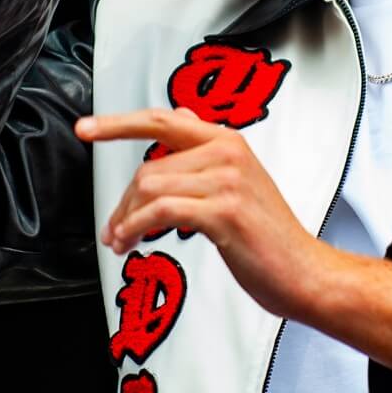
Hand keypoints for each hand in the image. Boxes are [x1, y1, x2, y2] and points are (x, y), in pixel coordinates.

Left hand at [76, 106, 324, 322]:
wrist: (306, 273)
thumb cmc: (270, 238)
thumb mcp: (239, 183)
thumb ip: (206, 155)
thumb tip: (179, 122)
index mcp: (229, 141)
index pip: (163, 119)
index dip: (118, 124)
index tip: (85, 129)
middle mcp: (228, 153)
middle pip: (149, 166)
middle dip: (122, 201)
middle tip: (112, 229)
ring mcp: (227, 181)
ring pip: (150, 187)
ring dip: (125, 219)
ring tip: (120, 241)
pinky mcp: (224, 212)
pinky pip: (161, 211)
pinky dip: (136, 227)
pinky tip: (129, 242)